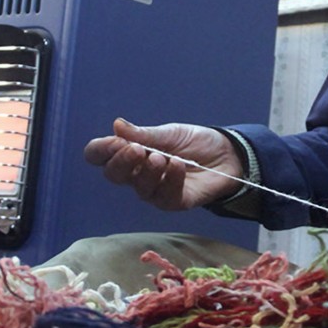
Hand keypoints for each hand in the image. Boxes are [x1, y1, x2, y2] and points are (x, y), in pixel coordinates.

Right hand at [82, 118, 242, 210]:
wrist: (226, 154)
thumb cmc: (194, 142)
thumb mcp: (170, 133)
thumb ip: (144, 134)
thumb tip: (117, 125)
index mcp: (130, 153)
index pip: (101, 156)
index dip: (101, 150)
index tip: (114, 141)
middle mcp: (136, 174)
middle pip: (114, 174)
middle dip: (122, 161)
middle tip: (137, 150)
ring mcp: (154, 190)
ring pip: (139, 188)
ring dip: (148, 172)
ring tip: (162, 158)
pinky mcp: (173, 202)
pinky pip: (164, 196)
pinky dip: (170, 179)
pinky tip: (178, 166)